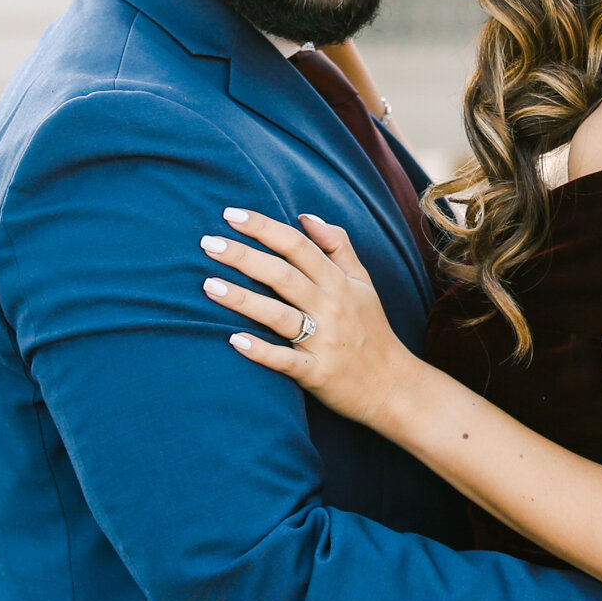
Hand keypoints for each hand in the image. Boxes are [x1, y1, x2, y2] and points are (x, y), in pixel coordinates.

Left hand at [203, 209, 415, 429]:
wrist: (393, 386)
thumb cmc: (372, 330)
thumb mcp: (363, 283)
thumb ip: (338, 246)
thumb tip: (306, 217)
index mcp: (339, 282)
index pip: (298, 246)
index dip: (264, 227)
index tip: (231, 214)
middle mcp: (331, 307)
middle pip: (283, 276)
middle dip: (244, 256)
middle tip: (208, 243)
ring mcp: (324, 341)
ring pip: (279, 315)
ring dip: (243, 299)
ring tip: (208, 285)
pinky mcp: (317, 374)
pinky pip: (287, 361)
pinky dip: (262, 351)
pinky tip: (235, 340)